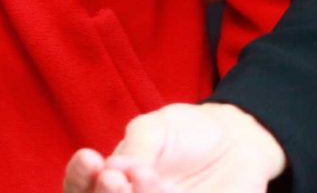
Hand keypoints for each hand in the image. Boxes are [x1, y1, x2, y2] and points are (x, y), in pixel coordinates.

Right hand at [60, 104, 285, 192]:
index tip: (90, 158)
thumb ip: (137, 149)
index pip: (79, 186)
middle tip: (114, 177)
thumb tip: (114, 168)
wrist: (237, 143)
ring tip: (147, 175)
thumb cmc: (186, 132)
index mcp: (111, 178)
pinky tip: (171, 189)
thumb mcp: (156, 129)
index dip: (78, 177)